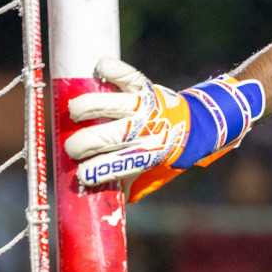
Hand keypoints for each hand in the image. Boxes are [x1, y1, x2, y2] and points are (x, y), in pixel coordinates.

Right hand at [62, 57, 263, 201]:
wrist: (200, 122)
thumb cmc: (167, 150)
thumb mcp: (154, 172)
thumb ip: (128, 184)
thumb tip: (98, 202)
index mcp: (151, 154)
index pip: (122, 165)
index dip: (99, 171)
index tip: (80, 176)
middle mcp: (149, 129)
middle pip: (110, 136)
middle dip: (84, 144)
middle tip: (71, 148)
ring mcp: (147, 106)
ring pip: (114, 104)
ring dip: (89, 107)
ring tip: (74, 112)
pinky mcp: (145, 87)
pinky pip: (127, 75)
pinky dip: (113, 69)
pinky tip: (98, 69)